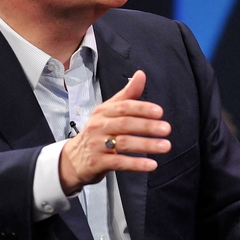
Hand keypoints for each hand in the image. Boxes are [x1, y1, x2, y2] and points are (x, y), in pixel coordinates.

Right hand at [59, 70, 170, 193]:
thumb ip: (127, 95)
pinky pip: (119, 163)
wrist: (73, 159)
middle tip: (166, 129)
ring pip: (124, 143)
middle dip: (147, 126)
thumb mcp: (109, 111)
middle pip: (125, 124)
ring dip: (146, 145)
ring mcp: (97, 144)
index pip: (124, 107)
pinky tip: (151, 165)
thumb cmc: (96, 133)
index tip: (159, 112)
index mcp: (103, 112)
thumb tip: (141, 75)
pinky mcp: (98, 162)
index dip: (142, 108)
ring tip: (164, 146)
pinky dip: (136, 164)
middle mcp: (99, 126)